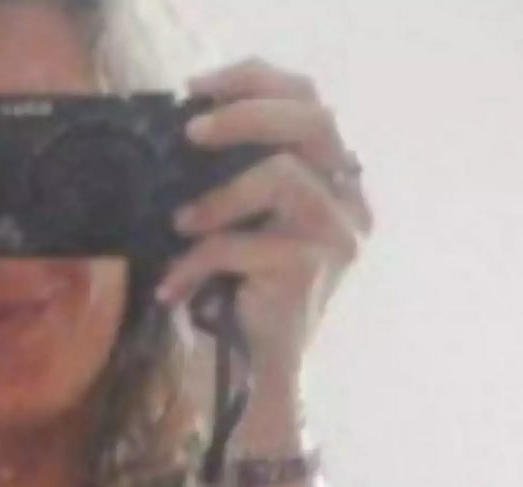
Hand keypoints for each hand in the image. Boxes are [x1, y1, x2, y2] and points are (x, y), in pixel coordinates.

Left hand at [155, 57, 373, 378]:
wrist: (255, 368)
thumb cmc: (240, 292)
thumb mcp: (238, 222)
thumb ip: (232, 178)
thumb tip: (183, 133)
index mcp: (332, 181)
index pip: (310, 104)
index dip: (257, 82)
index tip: (199, 87)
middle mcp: (348, 202)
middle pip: (312, 121)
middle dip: (245, 114)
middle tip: (192, 130)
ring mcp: (337, 235)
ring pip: (279, 177)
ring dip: (216, 199)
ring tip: (179, 225)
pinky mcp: (311, 269)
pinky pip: (241, 243)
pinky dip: (196, 262)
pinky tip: (174, 288)